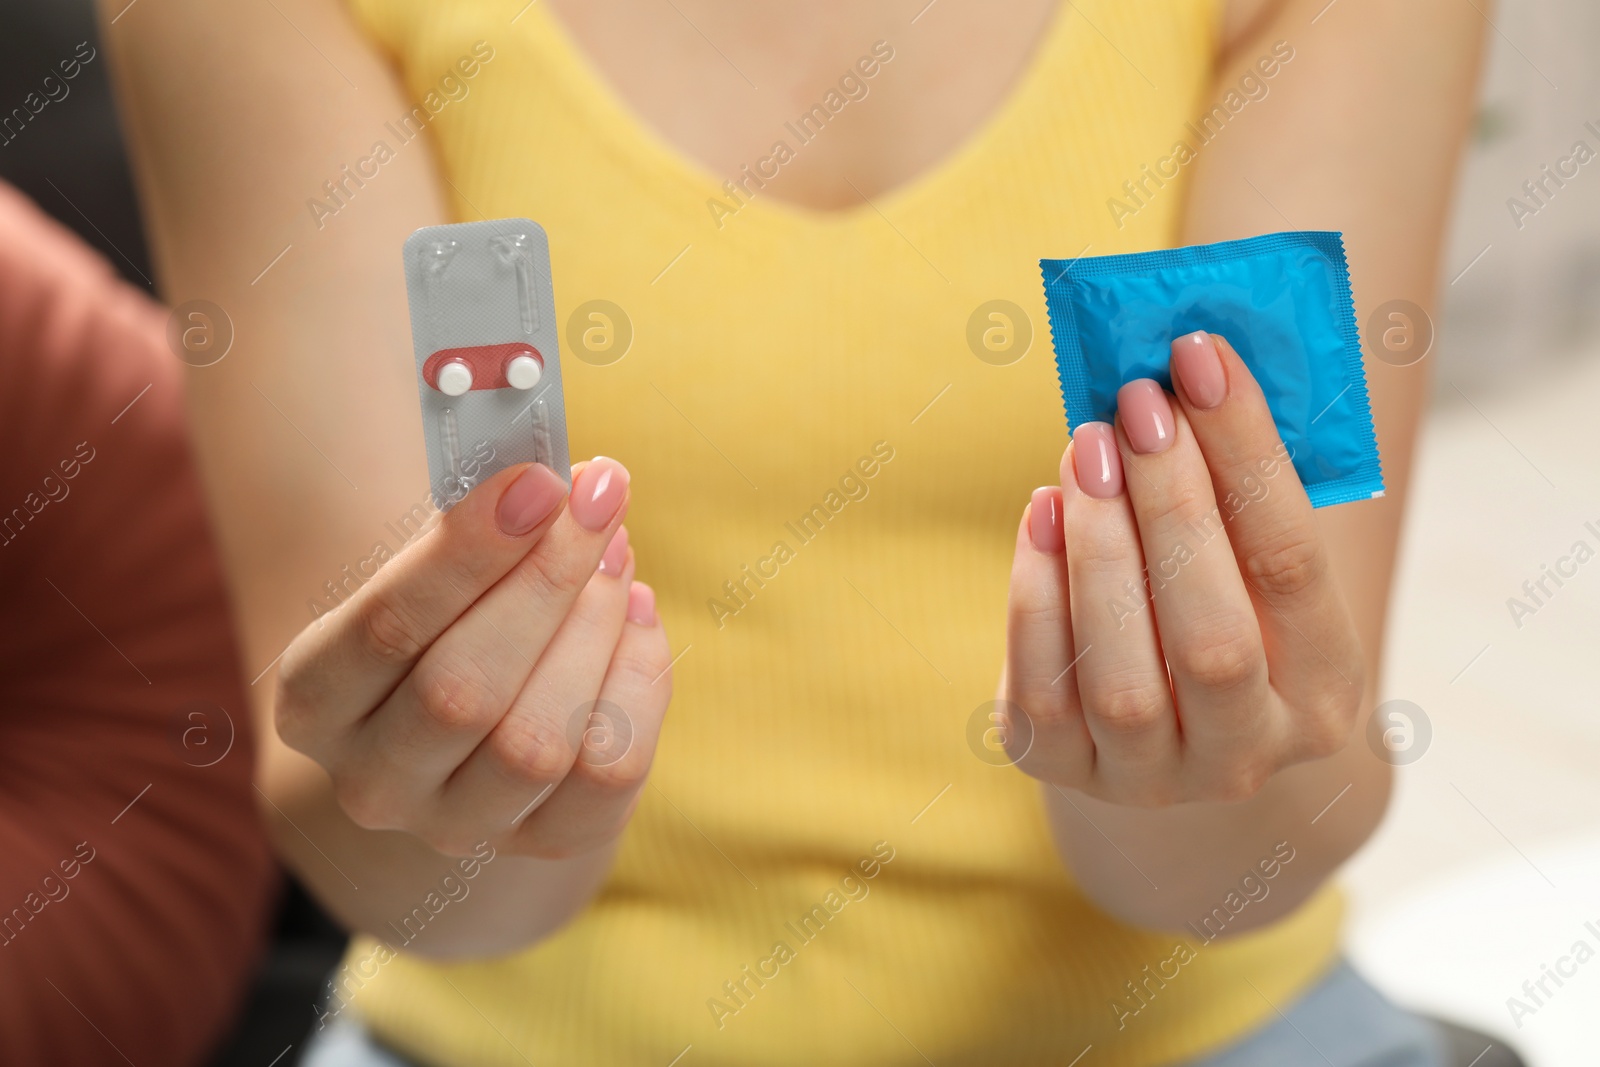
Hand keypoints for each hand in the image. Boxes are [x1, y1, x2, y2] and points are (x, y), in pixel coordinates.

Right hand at [274, 458, 671, 857]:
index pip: (386, 627)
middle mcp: (373, 780)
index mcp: (313, 699)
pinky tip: (636, 618)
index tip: (538, 482)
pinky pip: (609, 773)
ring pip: (536, 743)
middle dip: (547, 581)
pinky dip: (639, 683)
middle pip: (463, 691)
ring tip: (615, 557)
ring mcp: (457, 825)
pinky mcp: (544, 843)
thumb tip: (563, 484)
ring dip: (594, 630)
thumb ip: (472, 528)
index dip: (469, 553)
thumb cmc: (443, 616)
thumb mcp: (423, 571)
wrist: (459, 726)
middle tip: (599, 500)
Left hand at [1003, 331, 1364, 804]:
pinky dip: (1036, 594)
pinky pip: (1043, 690)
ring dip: (1100, 548)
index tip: (1201, 359)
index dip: (1246, 456)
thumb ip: (1233, 493)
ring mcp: (1152, 779)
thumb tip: (1182, 366)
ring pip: (1122, 678)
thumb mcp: (1247, 567)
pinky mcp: (1063, 770)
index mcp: (1324, 695)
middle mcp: (1247, 754)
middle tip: (1137, 404)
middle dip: (1171, 507)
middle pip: (1213, 638)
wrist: (1156, 731)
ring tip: (1087, 447)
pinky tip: (1042, 511)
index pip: (1292, 567)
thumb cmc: (1211, 608)